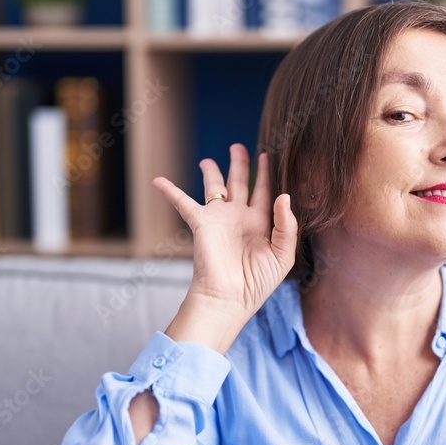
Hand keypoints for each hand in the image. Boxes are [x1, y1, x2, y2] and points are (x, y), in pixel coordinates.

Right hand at [152, 144, 297, 351]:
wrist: (230, 298)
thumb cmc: (258, 282)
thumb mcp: (282, 254)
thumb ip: (286, 225)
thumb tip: (283, 195)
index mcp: (260, 223)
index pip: (264, 192)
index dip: (265, 174)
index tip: (267, 155)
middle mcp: (239, 218)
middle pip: (239, 183)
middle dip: (239, 164)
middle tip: (238, 146)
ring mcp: (219, 219)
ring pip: (214, 188)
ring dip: (211, 173)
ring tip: (208, 160)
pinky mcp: (201, 224)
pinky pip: (183, 202)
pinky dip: (171, 191)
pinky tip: (159, 180)